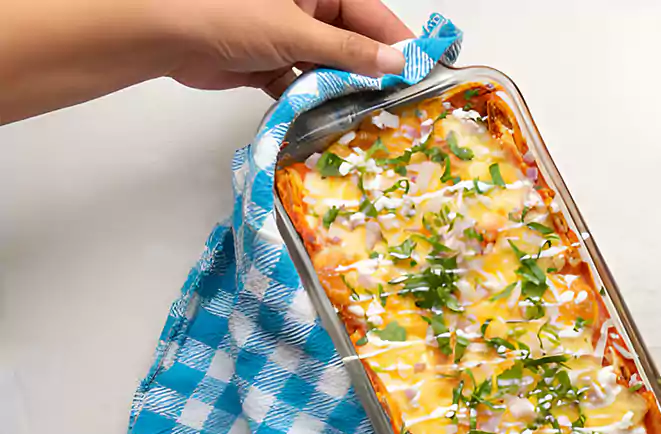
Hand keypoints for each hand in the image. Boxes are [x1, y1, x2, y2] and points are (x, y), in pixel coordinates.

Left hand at [1, 0, 411, 122]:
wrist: (164, 33)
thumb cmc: (227, 13)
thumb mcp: (297, 31)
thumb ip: (349, 50)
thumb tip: (395, 65)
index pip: (373, 14)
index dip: (397, 44)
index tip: (421, 74)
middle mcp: (307, 8)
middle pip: (354, 43)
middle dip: (371, 73)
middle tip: (397, 106)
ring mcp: (288, 36)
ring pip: (330, 67)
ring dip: (342, 92)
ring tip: (368, 120)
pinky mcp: (270, 64)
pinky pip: (303, 85)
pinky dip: (313, 102)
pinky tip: (329, 122)